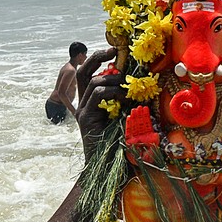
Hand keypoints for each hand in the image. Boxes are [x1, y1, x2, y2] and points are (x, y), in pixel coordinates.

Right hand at [75, 48, 122, 163]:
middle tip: (113, 50)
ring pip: (93, 82)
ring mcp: (83, 112)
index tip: (113, 50)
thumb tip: (138, 86)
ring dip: (113, 79)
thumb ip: (126, 103)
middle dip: (98, 57)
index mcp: (92, 103)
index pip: (89, 74)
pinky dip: (112, 93)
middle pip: (83, 72)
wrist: (108, 172)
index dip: (98, 59)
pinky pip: (97, 96)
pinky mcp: (85, 119)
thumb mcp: (126, 119)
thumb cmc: (121, 149)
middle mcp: (84, 105)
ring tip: (127, 87)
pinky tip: (124, 99)